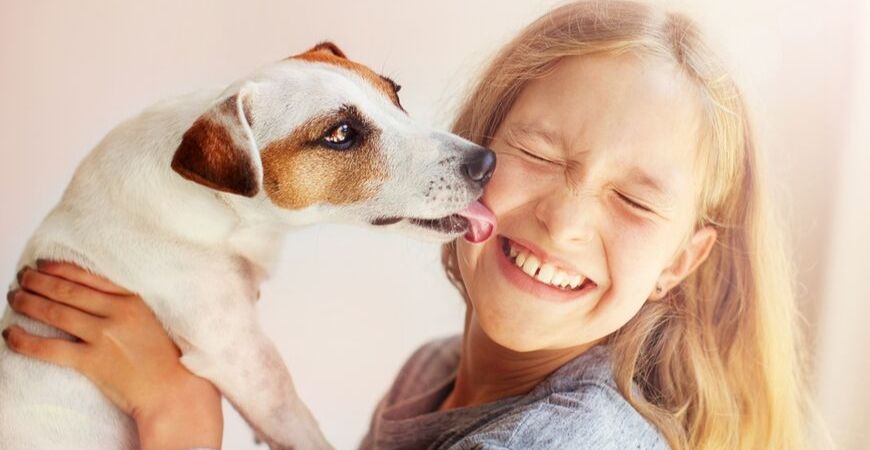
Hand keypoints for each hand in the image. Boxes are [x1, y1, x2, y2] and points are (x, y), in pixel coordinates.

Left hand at [4, 261, 222, 449]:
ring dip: (29, 303)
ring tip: (14, 297)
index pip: (89, 278)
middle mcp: (117, 313)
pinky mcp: (92, 362)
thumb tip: (97, 299)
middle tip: (22, 277)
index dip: (62, 269)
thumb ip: (130, 306)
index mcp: (134, 300)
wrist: (174, 391)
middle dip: (39, 282)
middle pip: (68, 292)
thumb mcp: (154, 320)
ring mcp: (103, 336)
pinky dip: (26, 340)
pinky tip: (11, 334)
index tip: (44, 264)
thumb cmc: (169, 359)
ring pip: (55, 313)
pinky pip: (49, 348)